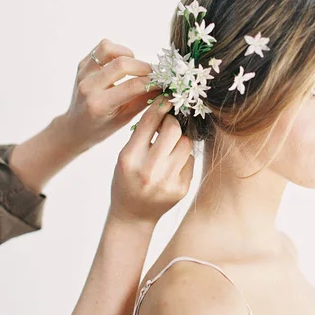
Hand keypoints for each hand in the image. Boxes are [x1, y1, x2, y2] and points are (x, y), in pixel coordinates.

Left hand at [61, 38, 161, 152]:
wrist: (75, 127)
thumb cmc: (103, 127)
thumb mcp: (126, 119)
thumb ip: (145, 101)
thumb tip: (165, 87)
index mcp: (99, 105)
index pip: (132, 86)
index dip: (152, 82)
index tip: (163, 82)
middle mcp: (88, 86)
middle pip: (122, 64)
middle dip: (144, 67)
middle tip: (154, 74)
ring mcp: (83, 73)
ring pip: (109, 49)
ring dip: (128, 55)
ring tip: (135, 68)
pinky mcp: (82, 64)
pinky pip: (102, 48)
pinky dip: (118, 52)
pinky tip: (123, 65)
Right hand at [109, 95, 194, 225]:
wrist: (133, 215)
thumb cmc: (126, 180)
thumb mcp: (125, 156)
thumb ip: (141, 135)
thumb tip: (164, 107)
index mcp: (129, 158)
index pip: (149, 122)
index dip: (160, 106)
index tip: (166, 98)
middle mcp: (149, 170)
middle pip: (173, 129)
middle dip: (172, 122)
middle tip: (168, 123)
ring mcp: (167, 181)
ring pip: (186, 144)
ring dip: (180, 140)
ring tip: (170, 146)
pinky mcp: (182, 189)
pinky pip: (190, 161)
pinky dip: (183, 157)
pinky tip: (172, 163)